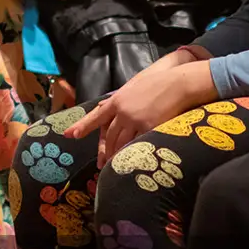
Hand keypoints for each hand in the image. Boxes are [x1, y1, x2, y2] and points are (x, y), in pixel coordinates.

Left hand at [64, 60, 214, 165]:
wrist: (178, 83)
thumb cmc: (159, 83)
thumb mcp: (135, 86)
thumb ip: (122, 99)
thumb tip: (110, 107)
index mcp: (118, 100)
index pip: (96, 116)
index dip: (83, 126)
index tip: (70, 134)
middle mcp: (123, 111)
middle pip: (109, 135)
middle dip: (105, 150)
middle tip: (101, 162)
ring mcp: (135, 120)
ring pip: (121, 142)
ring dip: (116, 155)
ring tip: (113, 165)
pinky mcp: (149, 127)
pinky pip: (137, 144)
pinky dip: (132, 153)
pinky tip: (131, 160)